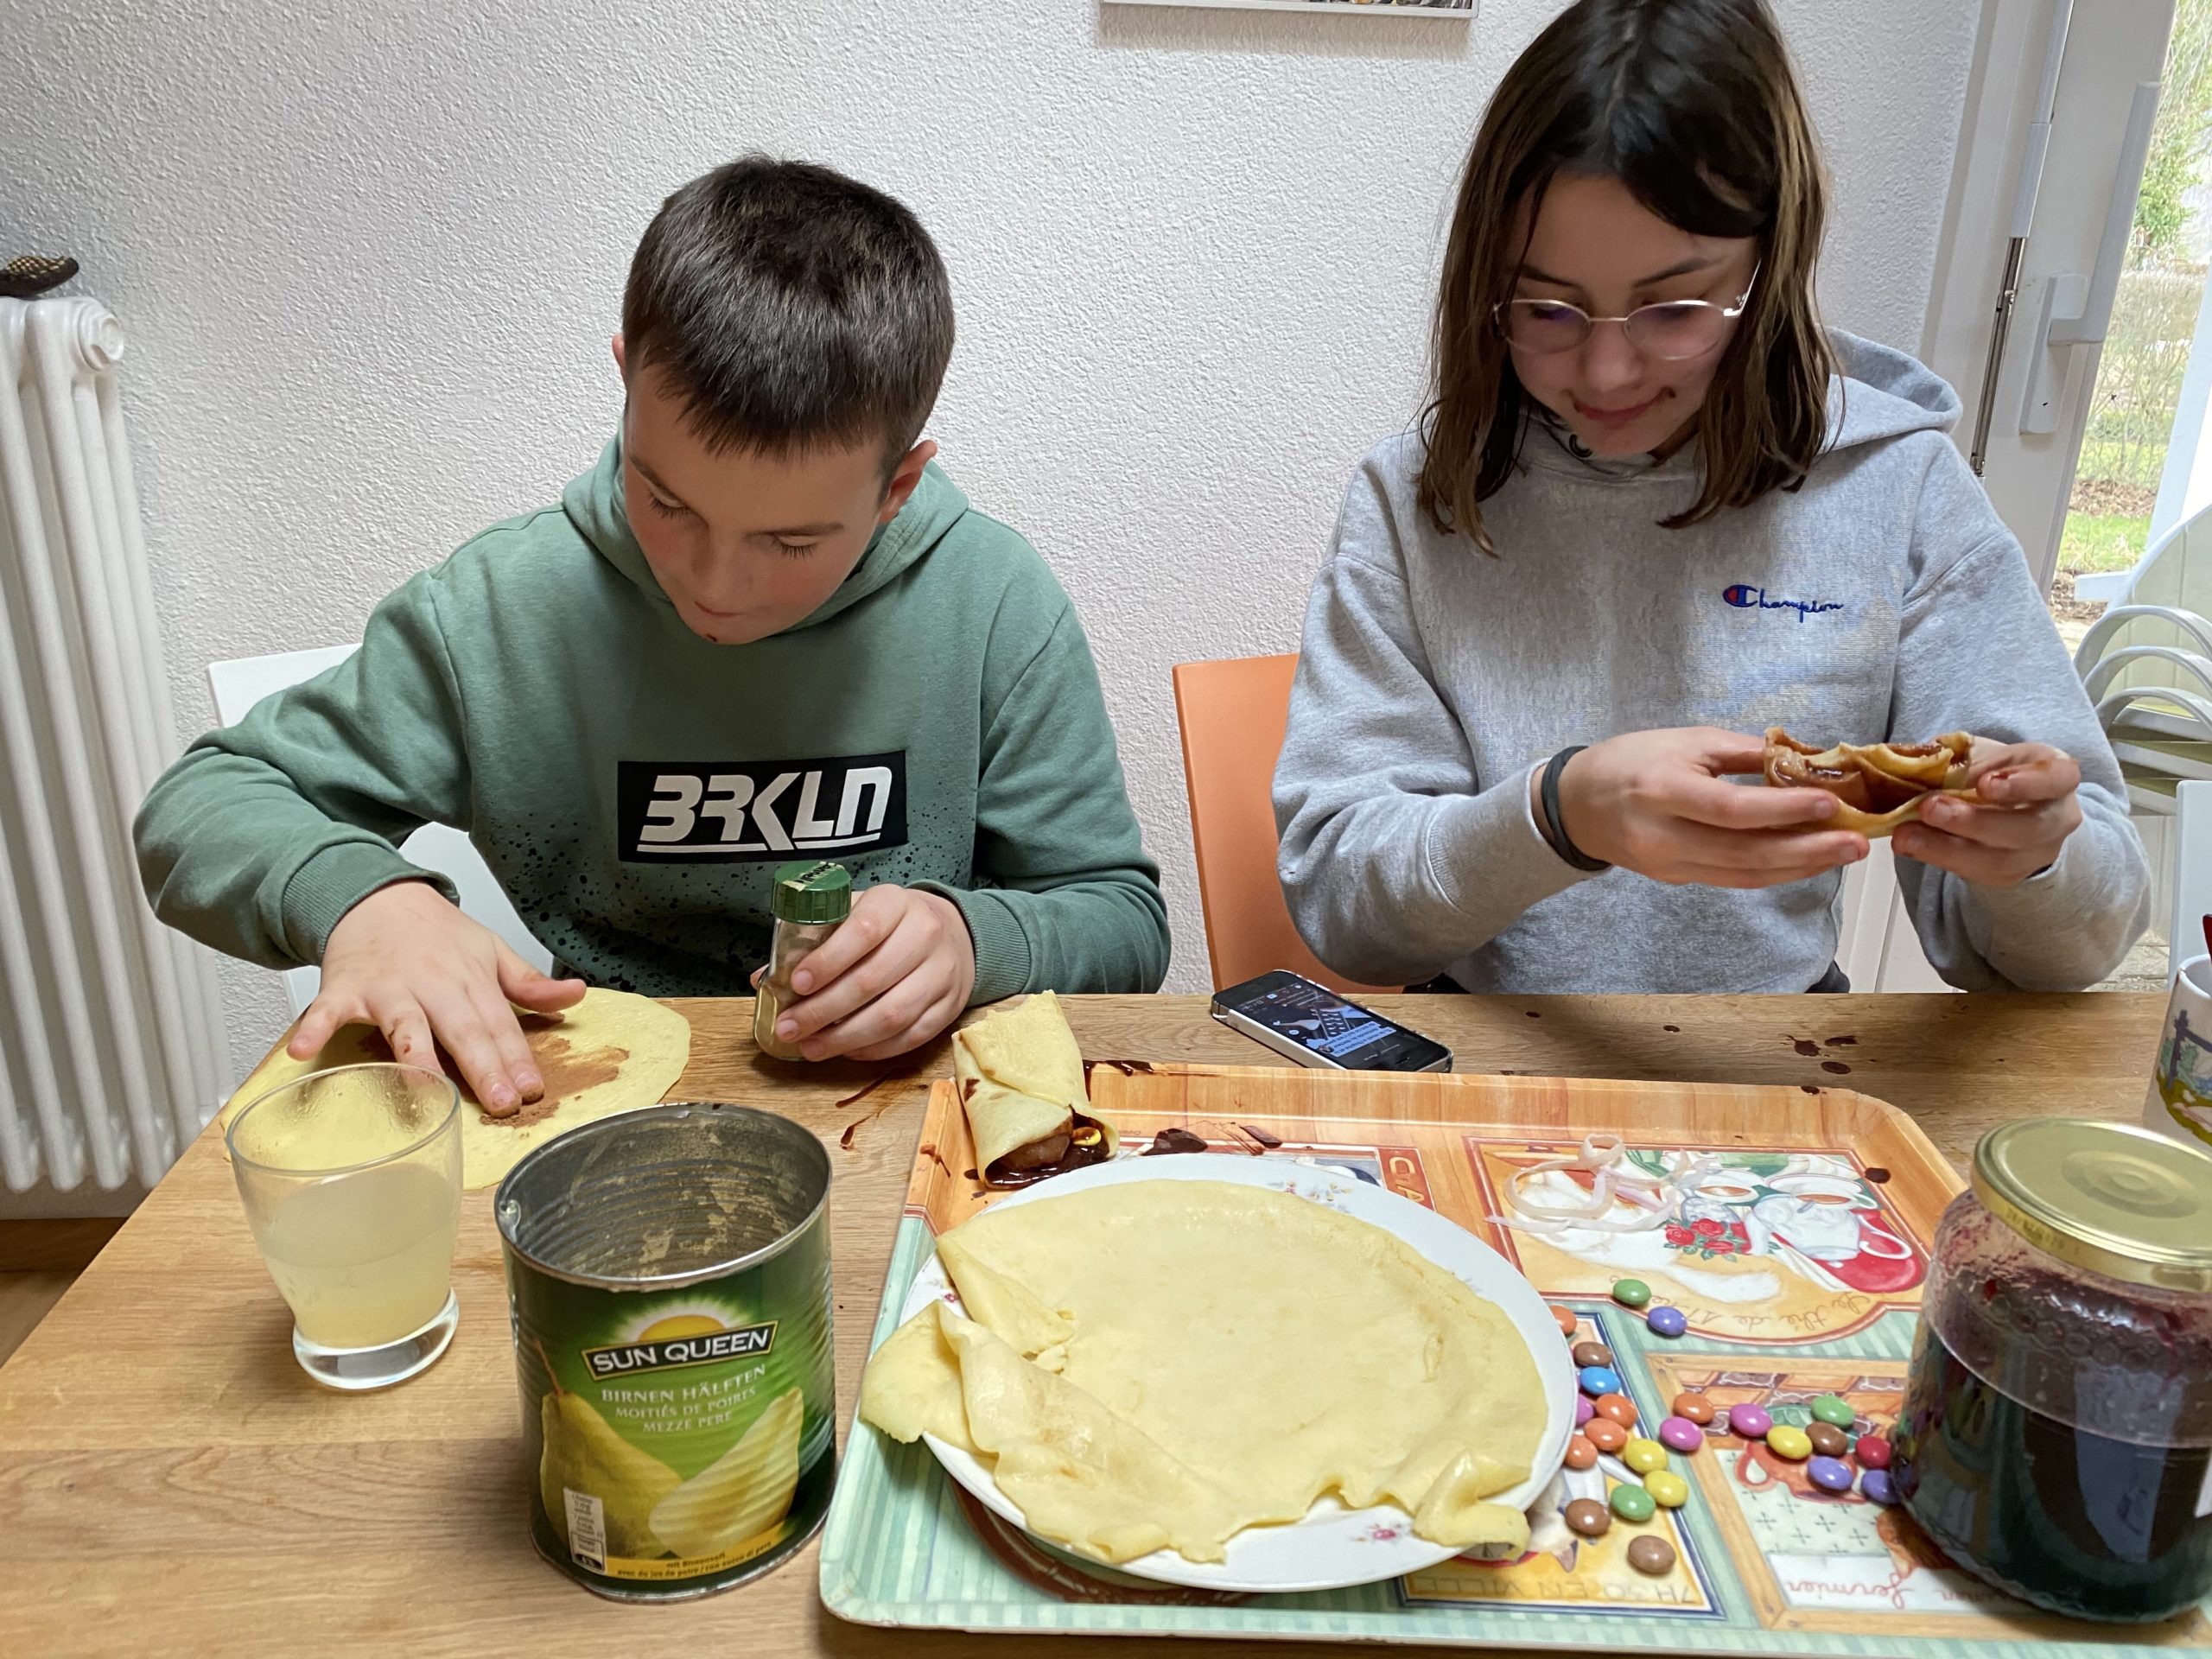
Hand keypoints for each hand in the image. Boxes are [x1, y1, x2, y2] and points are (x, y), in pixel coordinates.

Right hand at [289, 880, 584, 1111]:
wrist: (377, 895)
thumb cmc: (436, 934)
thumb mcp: (491, 951)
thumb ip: (528, 984)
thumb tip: (576, 996)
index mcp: (471, 981)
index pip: (501, 1026)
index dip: (518, 1059)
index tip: (534, 1091)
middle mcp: (433, 986)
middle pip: (463, 1030)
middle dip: (484, 1067)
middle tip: (503, 1103)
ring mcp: (388, 989)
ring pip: (405, 1024)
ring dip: (415, 1055)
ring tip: (427, 1086)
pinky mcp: (345, 989)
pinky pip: (327, 1011)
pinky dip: (315, 1027)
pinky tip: (304, 1050)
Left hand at [766, 885, 974, 1061]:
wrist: (950, 933)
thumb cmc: (889, 925)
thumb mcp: (853, 914)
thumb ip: (812, 940)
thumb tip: (764, 979)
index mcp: (895, 904)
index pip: (863, 931)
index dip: (827, 961)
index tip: (796, 984)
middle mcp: (924, 935)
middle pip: (872, 980)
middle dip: (823, 1010)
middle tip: (790, 1027)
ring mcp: (941, 974)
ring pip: (892, 1015)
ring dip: (845, 1038)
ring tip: (811, 1046)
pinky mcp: (949, 1007)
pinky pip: (909, 1037)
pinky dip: (873, 1050)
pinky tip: (846, 1050)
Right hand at [1549, 727, 1868, 886]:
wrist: (1575, 804)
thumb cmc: (1630, 761)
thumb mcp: (1684, 740)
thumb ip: (1743, 752)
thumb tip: (1803, 760)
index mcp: (1663, 790)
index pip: (1730, 809)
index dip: (1782, 810)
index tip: (1829, 803)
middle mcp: (1664, 835)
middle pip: (1744, 854)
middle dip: (1807, 851)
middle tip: (1856, 843)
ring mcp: (1669, 864)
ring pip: (1743, 875)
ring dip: (1799, 867)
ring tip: (1843, 854)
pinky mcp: (1675, 879)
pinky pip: (1732, 879)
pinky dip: (1774, 872)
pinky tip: (1805, 860)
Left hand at [1892, 740, 2080, 885]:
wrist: (2009, 806)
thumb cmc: (1997, 771)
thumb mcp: (1985, 754)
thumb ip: (1962, 757)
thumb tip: (1922, 762)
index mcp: (2058, 775)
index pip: (2058, 778)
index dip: (2025, 783)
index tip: (1986, 784)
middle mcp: (2057, 817)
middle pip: (2028, 828)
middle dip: (1975, 821)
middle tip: (1929, 807)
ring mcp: (2037, 852)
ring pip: (1999, 859)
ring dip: (1947, 848)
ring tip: (1905, 835)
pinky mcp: (2009, 875)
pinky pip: (1977, 872)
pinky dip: (1939, 858)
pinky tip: (1909, 845)